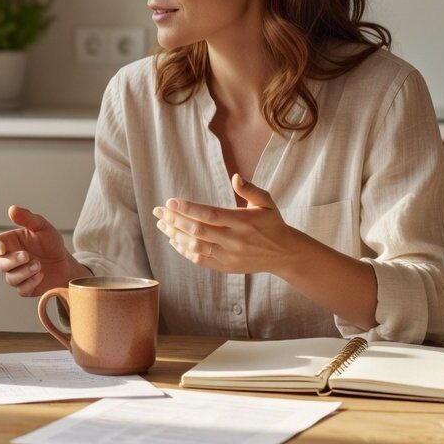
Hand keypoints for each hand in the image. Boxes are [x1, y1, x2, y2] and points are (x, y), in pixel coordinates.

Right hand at [0, 205, 89, 296]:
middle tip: (27, 256)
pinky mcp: (26, 288)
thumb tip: (12, 209)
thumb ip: (28, 218)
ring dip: (24, 272)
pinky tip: (41, 275)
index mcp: (10, 243)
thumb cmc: (51, 244)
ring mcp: (17, 275)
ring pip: (10, 279)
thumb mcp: (42, 227)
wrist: (66, 263)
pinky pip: (21, 289)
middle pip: (0, 264)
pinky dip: (31, 283)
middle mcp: (10, 260)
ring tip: (39, 266)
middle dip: (13, 261)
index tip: (1, 248)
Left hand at [153, 174, 307, 274]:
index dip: (188, 209)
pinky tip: (173, 240)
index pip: (210, 214)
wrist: (285, 253)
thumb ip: (250, 189)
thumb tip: (235, 177)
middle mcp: (235, 240)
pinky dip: (184, 250)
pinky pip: (201, 260)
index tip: (170, 201)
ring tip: (161, 224)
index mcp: (243, 221)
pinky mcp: (226, 267)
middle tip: (158, 211)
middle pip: (198, 230)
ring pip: (196, 246)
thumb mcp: (267, 202)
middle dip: (174, 220)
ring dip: (175, 235)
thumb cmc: (272, 222)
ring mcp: (230, 256)